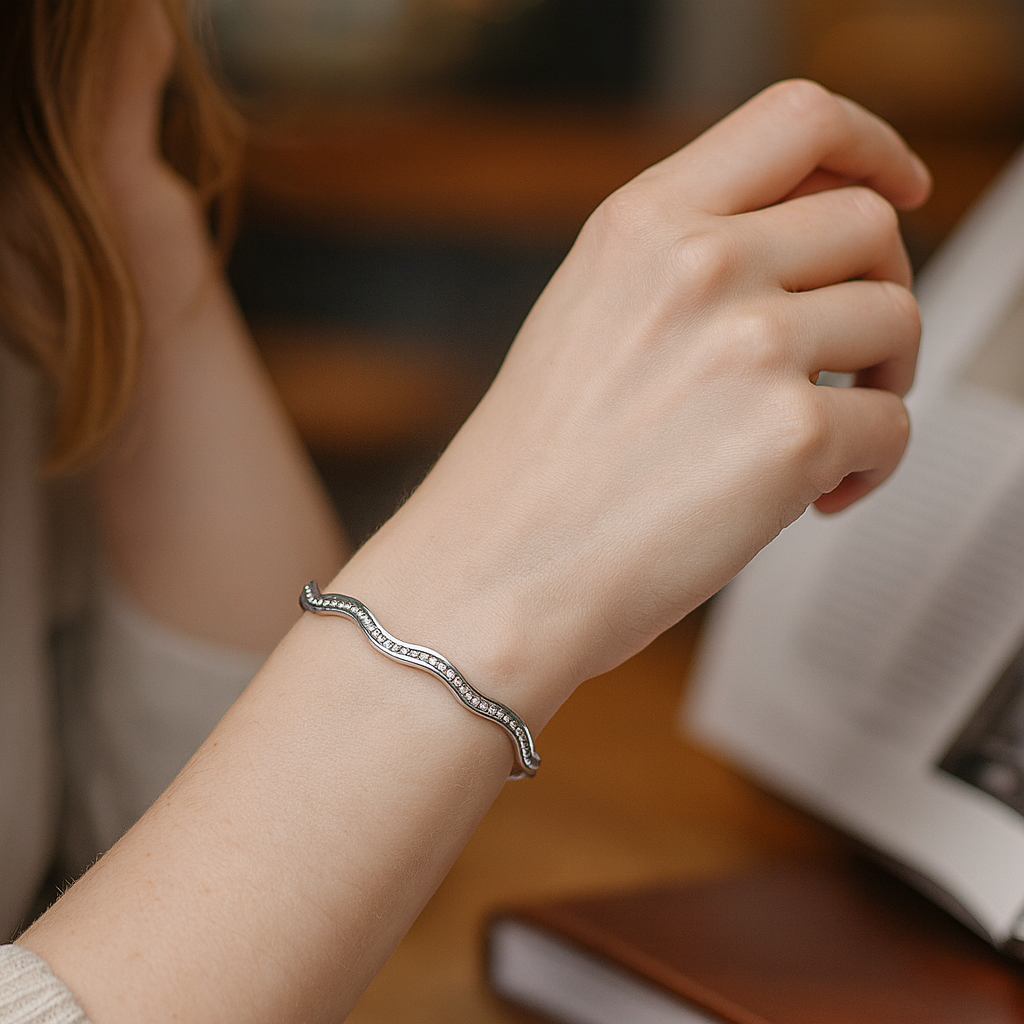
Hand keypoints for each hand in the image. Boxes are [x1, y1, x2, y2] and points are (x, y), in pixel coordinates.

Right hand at [342, 81, 930, 719]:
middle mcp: (700, 266)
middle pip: (868, 223)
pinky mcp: (792, 437)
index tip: (898, 185)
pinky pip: (892, 426)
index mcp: (642, 225)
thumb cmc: (532, 472)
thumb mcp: (588, 317)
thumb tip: (799, 259)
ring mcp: (751, 345)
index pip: (799, 123)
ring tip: (831, 434)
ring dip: (883, 379)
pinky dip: (870, 467)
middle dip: (881, 285)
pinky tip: (812, 499)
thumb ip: (686, 263)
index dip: (871, 148)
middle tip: (853, 352)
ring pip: (896, 320)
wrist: (495, 575)